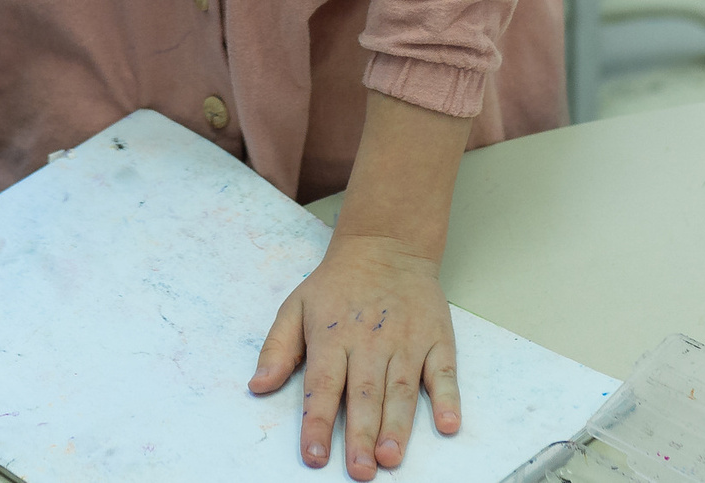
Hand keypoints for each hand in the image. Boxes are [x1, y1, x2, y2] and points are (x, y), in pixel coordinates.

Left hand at [251, 232, 459, 477]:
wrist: (386, 244)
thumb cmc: (337, 285)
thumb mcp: (296, 307)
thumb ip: (277, 349)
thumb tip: (257, 386)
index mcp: (332, 338)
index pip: (322, 387)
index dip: (317, 423)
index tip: (314, 457)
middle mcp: (369, 342)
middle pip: (364, 395)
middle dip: (361, 436)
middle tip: (360, 472)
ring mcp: (406, 341)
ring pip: (401, 390)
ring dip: (397, 426)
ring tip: (390, 458)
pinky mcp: (436, 339)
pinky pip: (443, 372)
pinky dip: (447, 399)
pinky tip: (447, 424)